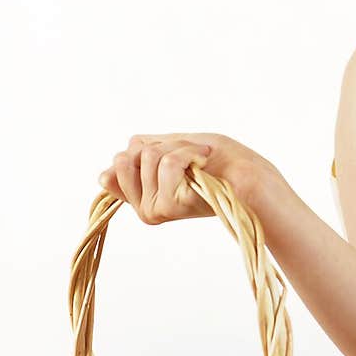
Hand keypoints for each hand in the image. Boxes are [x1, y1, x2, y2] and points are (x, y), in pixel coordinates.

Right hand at [97, 133, 271, 224]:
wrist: (250, 178)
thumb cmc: (218, 162)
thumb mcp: (171, 150)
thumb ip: (138, 157)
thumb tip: (105, 172)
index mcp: (142, 197)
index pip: (114, 169)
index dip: (140, 153)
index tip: (171, 157)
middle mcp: (144, 209)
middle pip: (127, 156)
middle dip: (162, 145)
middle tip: (189, 157)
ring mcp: (155, 210)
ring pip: (149, 156)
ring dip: (181, 147)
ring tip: (201, 161)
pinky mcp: (170, 206)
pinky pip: (167, 162)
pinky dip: (189, 152)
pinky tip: (204, 164)